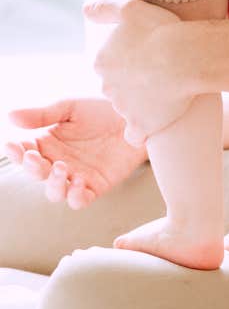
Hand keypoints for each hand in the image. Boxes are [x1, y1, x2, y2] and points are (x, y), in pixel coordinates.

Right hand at [4, 98, 146, 208]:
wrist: (136, 118)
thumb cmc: (103, 111)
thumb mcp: (71, 108)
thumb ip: (43, 114)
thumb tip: (10, 116)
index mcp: (48, 143)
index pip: (24, 152)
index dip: (16, 152)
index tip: (11, 146)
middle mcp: (59, 162)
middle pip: (37, 175)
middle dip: (32, 168)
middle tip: (35, 157)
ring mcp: (77, 176)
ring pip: (55, 192)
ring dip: (53, 185)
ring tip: (61, 168)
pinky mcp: (97, 186)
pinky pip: (80, 200)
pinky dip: (76, 196)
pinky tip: (80, 181)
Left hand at [84, 0, 191, 145]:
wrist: (185, 57)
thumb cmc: (161, 30)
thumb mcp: (131, 8)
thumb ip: (106, 9)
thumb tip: (85, 11)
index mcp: (102, 61)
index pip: (111, 67)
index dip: (130, 64)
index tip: (148, 60)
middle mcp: (107, 86)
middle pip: (118, 89)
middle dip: (134, 85)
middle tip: (160, 76)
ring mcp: (123, 107)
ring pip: (129, 109)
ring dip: (143, 105)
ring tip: (167, 95)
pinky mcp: (142, 124)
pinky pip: (135, 136)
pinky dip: (142, 133)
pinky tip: (153, 126)